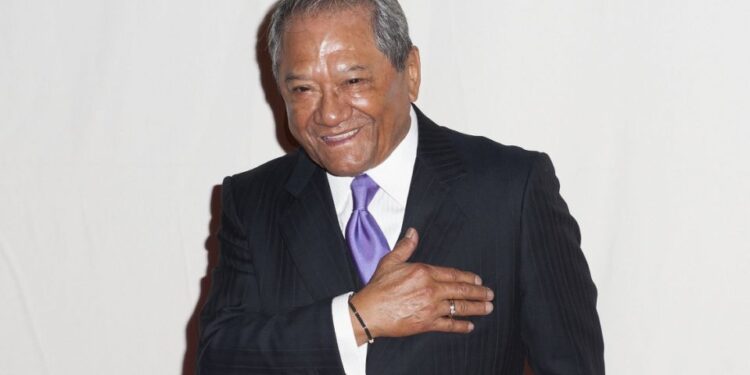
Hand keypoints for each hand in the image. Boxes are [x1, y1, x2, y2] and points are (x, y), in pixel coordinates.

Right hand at [349, 228, 494, 344]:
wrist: (368, 311)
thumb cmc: (378, 287)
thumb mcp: (390, 262)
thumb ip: (405, 247)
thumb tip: (413, 233)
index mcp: (424, 272)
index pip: (453, 274)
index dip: (468, 277)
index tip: (478, 280)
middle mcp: (431, 290)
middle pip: (461, 290)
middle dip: (479, 293)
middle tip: (490, 294)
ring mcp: (431, 308)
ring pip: (459, 307)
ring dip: (476, 308)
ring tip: (488, 308)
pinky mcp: (427, 323)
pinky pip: (449, 325)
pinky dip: (461, 326)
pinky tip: (469, 326)